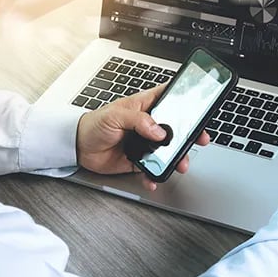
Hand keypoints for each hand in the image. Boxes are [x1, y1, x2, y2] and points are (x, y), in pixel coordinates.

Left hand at [76, 84, 209, 190]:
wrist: (77, 147)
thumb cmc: (94, 124)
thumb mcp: (116, 115)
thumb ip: (139, 120)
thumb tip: (159, 131)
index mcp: (145, 106)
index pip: (170, 98)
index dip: (186, 100)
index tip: (200, 107)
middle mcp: (149, 124)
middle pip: (177, 127)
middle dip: (190, 134)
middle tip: (200, 139)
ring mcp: (146, 142)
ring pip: (169, 150)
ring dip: (177, 158)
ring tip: (180, 165)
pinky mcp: (140, 159)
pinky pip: (153, 168)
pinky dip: (155, 175)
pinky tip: (154, 178)